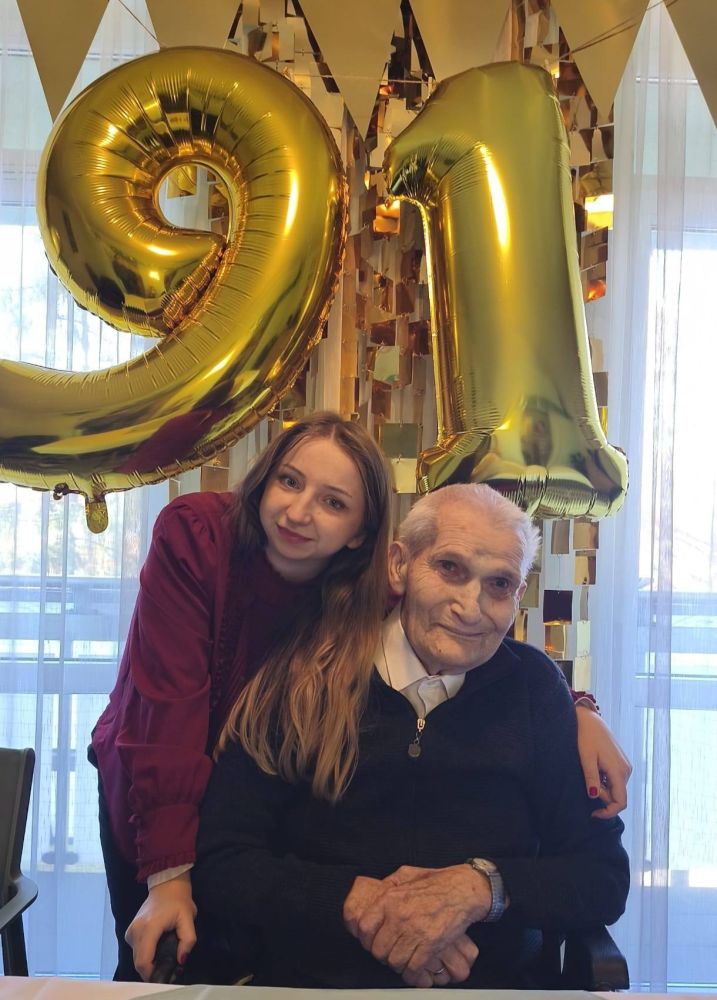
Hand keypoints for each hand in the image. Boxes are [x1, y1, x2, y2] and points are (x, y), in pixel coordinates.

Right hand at [125, 872, 196, 980]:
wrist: (167, 884)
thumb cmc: (179, 901)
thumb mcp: (188, 918)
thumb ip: (187, 940)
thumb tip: (181, 960)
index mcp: (149, 928)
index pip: (143, 960)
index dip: (152, 972)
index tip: (164, 974)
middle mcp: (135, 930)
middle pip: (138, 962)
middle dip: (151, 969)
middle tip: (167, 966)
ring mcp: (130, 930)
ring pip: (136, 957)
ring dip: (148, 961)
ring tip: (163, 955)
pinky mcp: (130, 931)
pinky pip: (135, 949)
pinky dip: (144, 953)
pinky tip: (156, 947)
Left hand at [345, 865, 487, 981]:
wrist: (462, 891)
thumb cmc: (437, 882)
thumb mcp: (407, 874)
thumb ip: (388, 884)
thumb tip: (374, 895)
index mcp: (390, 899)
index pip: (364, 927)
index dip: (366, 938)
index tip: (372, 942)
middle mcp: (399, 916)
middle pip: (379, 949)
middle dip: (383, 955)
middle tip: (390, 952)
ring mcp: (415, 931)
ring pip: (395, 961)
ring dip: (398, 964)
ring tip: (403, 959)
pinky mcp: (430, 945)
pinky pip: (413, 968)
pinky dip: (413, 973)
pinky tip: (415, 968)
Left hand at [576, 705, 632, 818]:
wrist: (589, 718)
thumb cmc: (585, 736)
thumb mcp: (586, 758)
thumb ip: (591, 777)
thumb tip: (593, 796)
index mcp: (619, 771)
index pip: (620, 802)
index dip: (608, 812)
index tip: (593, 814)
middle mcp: (626, 770)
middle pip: (617, 796)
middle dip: (601, 795)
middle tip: (586, 781)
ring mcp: (625, 766)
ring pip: (615, 788)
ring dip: (602, 787)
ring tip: (589, 771)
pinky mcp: (621, 762)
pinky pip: (615, 779)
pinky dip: (604, 780)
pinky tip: (594, 768)